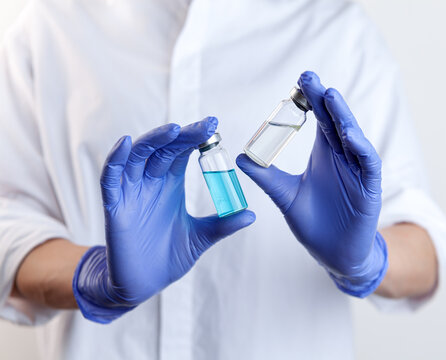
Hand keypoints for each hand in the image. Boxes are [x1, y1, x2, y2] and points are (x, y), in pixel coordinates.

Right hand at [73, 118, 254, 322]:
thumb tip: (252, 215)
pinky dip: (116, 160)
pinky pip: (111, 178)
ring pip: (137, 157)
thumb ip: (222, 225)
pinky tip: (126, 144)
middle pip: (163, 149)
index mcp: (171, 184)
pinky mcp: (114, 207)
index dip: (195, 137)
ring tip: (173, 129)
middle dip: (182, 135)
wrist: (144, 284)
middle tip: (204, 127)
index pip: (181, 151)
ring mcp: (131, 192)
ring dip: (153, 140)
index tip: (214, 125)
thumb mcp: (200, 238)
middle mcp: (151, 183)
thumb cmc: (169, 257)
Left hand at [237, 72, 386, 296]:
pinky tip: (349, 135)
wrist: (333, 255)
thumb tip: (240, 157)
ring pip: (353, 138)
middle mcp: (342, 158)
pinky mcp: (369, 188)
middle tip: (309, 78)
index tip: (298, 82)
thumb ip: (266, 177)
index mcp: (323, 155)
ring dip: (343, 117)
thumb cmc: (313, 223)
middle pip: (334, 122)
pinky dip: (360, 148)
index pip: (318, 121)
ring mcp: (357, 171)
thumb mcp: (285, 196)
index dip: (310, 101)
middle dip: (324, 100)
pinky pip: (368, 164)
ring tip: (330, 98)